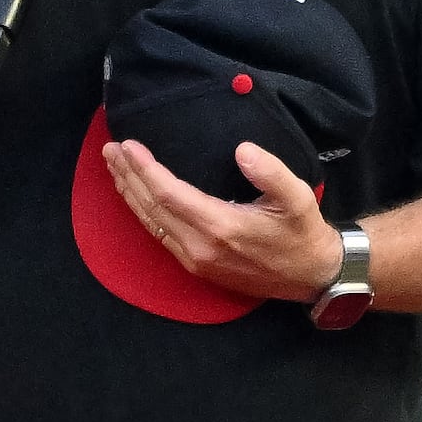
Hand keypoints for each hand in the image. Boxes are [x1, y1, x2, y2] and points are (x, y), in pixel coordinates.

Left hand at [101, 137, 348, 302]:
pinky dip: (141, 212)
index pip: (168, 194)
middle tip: (110, 149)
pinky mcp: (195, 265)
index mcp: (222, 227)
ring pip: (150, 223)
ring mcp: (194, 259)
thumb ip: (272, 172)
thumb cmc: (304, 233)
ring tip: (114, 166)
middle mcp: (200, 246)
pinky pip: (158, 235)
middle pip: (151, 207)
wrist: (311, 275)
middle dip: (128, 176)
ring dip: (129, 193)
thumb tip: (242, 150)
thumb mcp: (299, 198)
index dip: (145, 169)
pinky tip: (133, 195)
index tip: (128, 146)